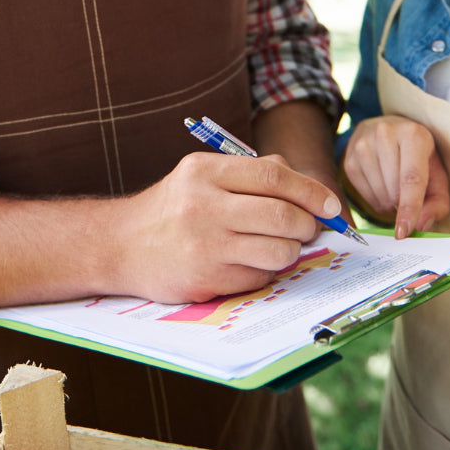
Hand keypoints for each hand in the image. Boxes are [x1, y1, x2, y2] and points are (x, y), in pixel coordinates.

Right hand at [113, 151, 339, 303]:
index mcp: (205, 171)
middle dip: (307, 225)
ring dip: (290, 251)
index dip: (311, 191)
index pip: (274, 176)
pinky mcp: (205, 279)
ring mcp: (204, 245)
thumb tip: (309, 188)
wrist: (120, 245)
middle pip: (282, 216)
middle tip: (310, 229)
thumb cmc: (172, 209)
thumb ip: (253, 174)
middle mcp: (203, 205)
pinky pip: (259, 277)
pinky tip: (247, 264)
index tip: (330, 205)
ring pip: (278, 251)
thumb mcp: (202, 177)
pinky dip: (265, 272)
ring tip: (280, 247)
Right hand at [341, 114, 449, 238]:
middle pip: (394, 190)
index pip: (411, 178)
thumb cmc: (419, 158)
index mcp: (413, 134)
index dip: (409, 208)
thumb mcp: (437, 176)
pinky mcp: (349, 158)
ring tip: (395, 187)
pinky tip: (382, 186)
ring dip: (389, 203)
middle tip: (408, 195)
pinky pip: (363, 196)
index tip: (404, 233)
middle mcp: (385, 133)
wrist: (391, 131)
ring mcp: (363, 144)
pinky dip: (376, 200)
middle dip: (402, 204)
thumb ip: (437, 203)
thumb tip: (419, 226)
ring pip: (378, 195)